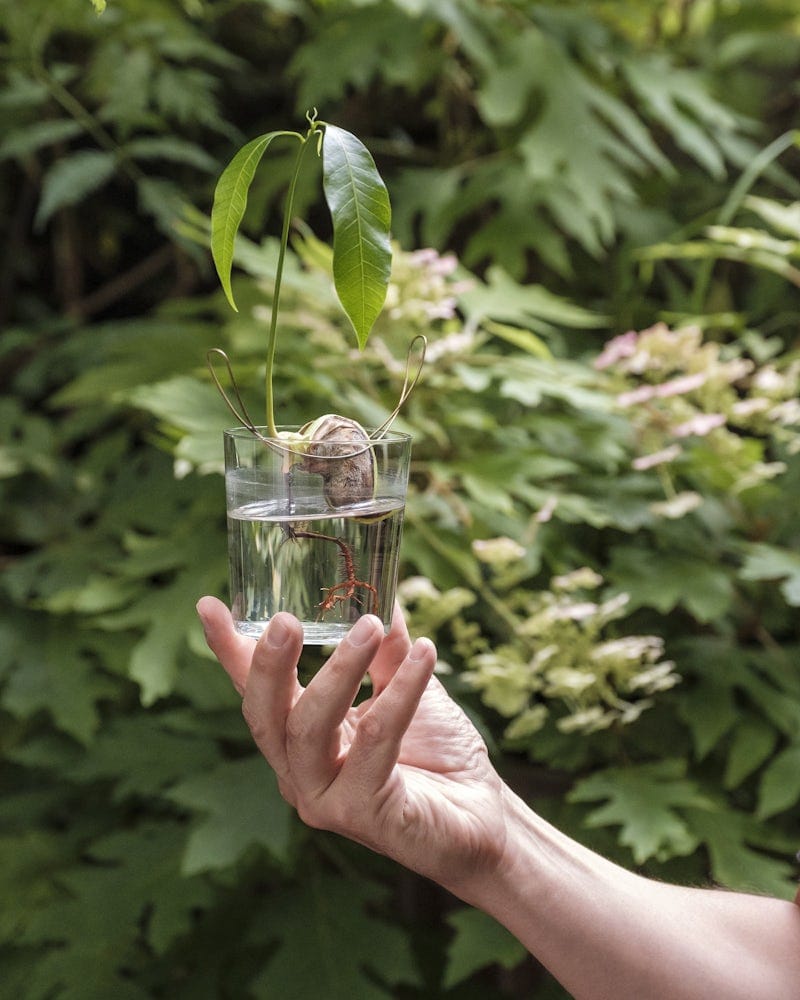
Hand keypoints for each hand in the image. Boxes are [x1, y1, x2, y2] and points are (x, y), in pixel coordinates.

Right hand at [196, 597, 507, 891]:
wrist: (485, 816)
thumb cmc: (438, 755)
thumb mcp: (405, 688)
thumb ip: (387, 650)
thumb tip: (381, 592)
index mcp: (301, 741)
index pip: (255, 692)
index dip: (230, 650)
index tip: (208, 604)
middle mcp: (302, 774)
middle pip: (264, 717)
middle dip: (269, 664)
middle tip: (286, 619)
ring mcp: (328, 801)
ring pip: (309, 730)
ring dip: (338, 671)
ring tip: (369, 625)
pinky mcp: (367, 816)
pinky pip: (377, 743)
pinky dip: (401, 691)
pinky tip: (426, 654)